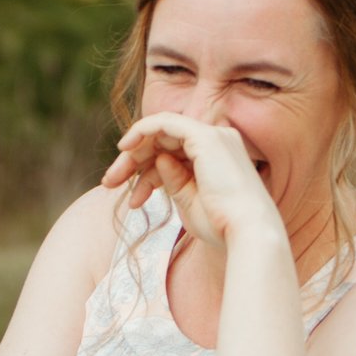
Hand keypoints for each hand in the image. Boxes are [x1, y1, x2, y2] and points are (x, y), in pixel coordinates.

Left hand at [100, 112, 280, 251]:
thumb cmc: (223, 225)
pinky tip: (125, 148)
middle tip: (110, 183)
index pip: (176, 154)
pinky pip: (164, 123)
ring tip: (112, 179)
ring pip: (160, 132)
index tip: (132, 197)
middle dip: (134, 161)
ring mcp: (214, 135)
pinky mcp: (204, 137)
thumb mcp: (189, 202)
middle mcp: (219, 140)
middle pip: (165, 141)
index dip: (148, 172)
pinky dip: (142, 131)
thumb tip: (158, 163)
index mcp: (219, 157)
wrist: (246, 232)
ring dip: (133, 153)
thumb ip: (174, 181)